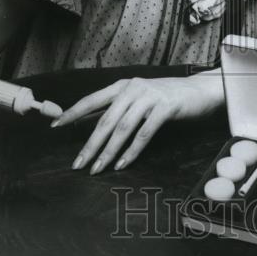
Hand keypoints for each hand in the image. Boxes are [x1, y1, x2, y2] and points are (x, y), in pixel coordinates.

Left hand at [52, 72, 222, 173]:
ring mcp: (149, 97)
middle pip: (105, 120)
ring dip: (108, 152)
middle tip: (77, 164)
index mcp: (123, 85)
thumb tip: (88, 122)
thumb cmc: (167, 97)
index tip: (56, 125)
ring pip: (122, 129)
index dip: (73, 113)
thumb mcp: (139, 98)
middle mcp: (133, 89)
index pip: (92, 100)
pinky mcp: (165, 108)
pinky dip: (131, 151)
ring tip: (97, 169)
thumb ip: (116, 108)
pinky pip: (144, 134)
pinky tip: (122, 164)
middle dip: (90, 144)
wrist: (200, 91)